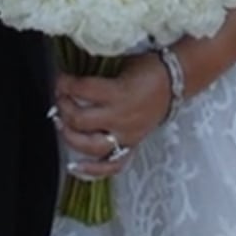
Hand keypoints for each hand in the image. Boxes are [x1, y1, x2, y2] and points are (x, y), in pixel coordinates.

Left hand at [53, 54, 171, 176]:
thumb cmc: (149, 69)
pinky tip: (75, 167)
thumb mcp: (122, 65)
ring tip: (62, 123)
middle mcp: (120, 117)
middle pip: (80, 120)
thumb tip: (72, 76)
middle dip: (63, 107)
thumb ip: (99, 74)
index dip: (64, 83)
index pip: (82, 90)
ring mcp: (126, 135)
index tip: (59, 79)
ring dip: (69, 135)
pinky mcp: (132, 145)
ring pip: (90, 146)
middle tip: (60, 97)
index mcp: (119, 93)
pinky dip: (92, 170)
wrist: (176, 82)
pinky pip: (112, 165)